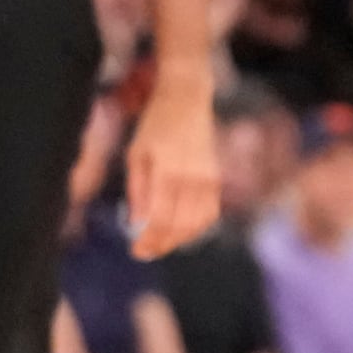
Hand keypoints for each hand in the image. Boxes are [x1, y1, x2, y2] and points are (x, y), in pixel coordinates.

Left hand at [125, 82, 221, 257]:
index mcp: (167, 169)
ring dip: (178, 240)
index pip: (160, 217)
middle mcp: (191, 177)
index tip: (136, 252)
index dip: (149, 240)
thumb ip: (137, 190)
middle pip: (180, 225)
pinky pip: (210, 213)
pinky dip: (196, 228)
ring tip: (160, 243)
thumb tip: (137, 223)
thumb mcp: (136, 153)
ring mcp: (208, 178)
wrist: (187, 100)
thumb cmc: (155, 125)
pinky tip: (181, 231)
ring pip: (197, 223)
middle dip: (162, 244)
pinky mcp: (216, 178)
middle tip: (145, 252)